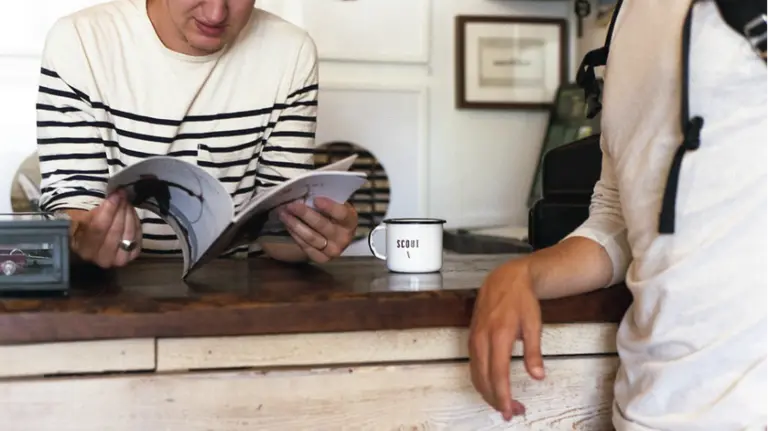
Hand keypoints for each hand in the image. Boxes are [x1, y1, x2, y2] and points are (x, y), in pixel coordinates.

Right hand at [67, 190, 141, 267]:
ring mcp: (118, 260)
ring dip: (129, 213)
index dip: (108, 210)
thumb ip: (92, 212)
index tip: (114, 195)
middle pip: (116, 230)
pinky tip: (130, 212)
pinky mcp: (131, 256)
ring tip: (126, 201)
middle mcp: (102, 258)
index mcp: (84, 249)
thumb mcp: (80, 222)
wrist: (94, 247)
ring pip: (128, 233)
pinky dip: (136, 222)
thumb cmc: (84, 231)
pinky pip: (137, 236)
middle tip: (122, 194)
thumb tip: (110, 196)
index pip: (98, 228)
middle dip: (120, 209)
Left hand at [276, 197, 357, 262]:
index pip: (341, 213)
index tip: (315, 199)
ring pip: (311, 237)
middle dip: (304, 214)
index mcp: (350, 221)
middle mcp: (344, 238)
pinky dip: (295, 235)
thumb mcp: (336, 204)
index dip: (328, 206)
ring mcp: (333, 250)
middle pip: (322, 225)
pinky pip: (305, 247)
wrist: (338, 234)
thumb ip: (327, 198)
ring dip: (294, 224)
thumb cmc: (334, 215)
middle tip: (290, 205)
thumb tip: (308, 191)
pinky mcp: (322, 258)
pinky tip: (288, 225)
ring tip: (284, 214)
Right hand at [469, 259, 544, 420]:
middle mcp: (482, 339)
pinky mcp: (472, 338)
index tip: (511, 410)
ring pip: (475, 374)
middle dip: (495, 400)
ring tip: (504, 404)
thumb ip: (534, 351)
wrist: (504, 279)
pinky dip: (481, 381)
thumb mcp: (533, 323)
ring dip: (488, 393)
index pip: (498, 374)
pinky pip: (473, 366)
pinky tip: (492, 387)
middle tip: (511, 412)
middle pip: (484, 379)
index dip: (503, 396)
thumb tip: (537, 375)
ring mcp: (474, 338)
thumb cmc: (521, 299)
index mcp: (498, 335)